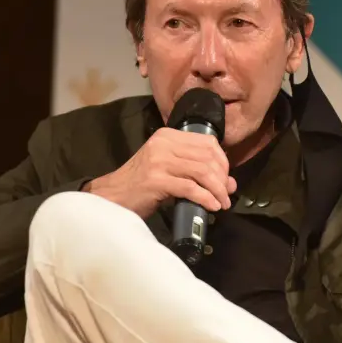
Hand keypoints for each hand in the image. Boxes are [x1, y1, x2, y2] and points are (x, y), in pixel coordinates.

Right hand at [86, 128, 237, 218]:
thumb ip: (196, 172)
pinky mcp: (156, 180)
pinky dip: (205, 198)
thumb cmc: (141, 184)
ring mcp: (159, 161)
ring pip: (202, 172)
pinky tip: (211, 206)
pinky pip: (190, 188)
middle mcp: (163, 144)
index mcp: (167, 136)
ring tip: (222, 203)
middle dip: (222, 178)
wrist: (112, 196)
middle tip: (226, 194)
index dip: (222, 161)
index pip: (207, 142)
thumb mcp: (169, 170)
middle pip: (207, 157)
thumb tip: (229, 183)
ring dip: (217, 190)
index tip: (226, 178)